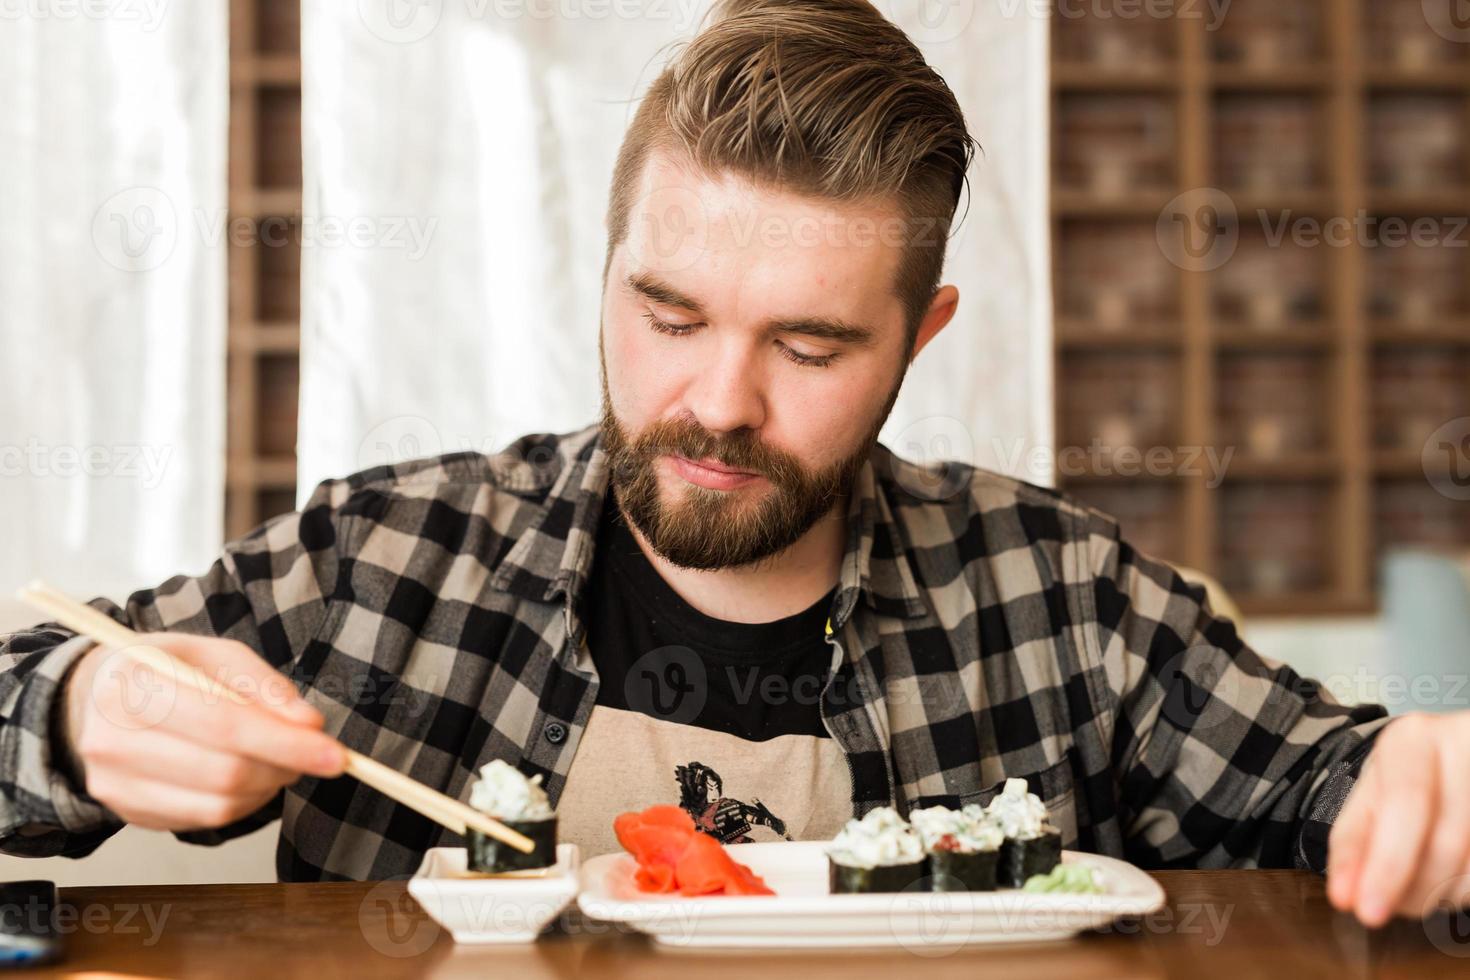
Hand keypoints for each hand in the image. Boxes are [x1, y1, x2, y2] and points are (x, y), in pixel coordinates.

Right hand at [61, 632, 345, 830]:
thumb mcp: (216, 655)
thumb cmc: (168, 669)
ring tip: (280, 760)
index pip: (223, 724)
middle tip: (314, 753)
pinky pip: (204, 821)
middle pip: (224, 772)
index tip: (335, 755)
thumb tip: (309, 724)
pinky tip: (250, 777)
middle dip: (285, 767)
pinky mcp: (127, 812)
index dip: (285, 743)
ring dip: (268, 787)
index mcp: (133, 684)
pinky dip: (243, 803)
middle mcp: (112, 739)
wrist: (98, 697)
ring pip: (218, 806)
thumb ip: (265, 686)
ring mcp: (114, 784)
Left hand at [1327, 712, 1469, 926]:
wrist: (1460, 752)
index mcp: (1413, 738)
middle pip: (1444, 841)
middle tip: (1380, 911)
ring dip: (1438, 894)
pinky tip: (1446, 885)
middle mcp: (1462, 745)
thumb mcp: (1375, 791)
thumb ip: (1356, 837)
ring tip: (1413, 894)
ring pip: (1469, 862)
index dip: (1386, 863)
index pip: (1404, 804)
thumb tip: (1345, 896)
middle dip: (1409, 890)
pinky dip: (1464, 889)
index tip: (1363, 908)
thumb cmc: (1410, 776)